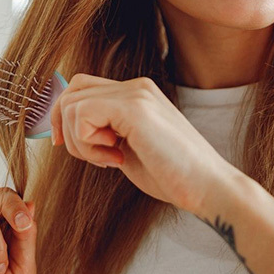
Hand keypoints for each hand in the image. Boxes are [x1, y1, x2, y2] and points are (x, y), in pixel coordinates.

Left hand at [49, 73, 231, 213]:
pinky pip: (82, 114)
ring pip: (73, 104)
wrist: (208, 187)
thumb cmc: (172, 175)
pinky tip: (116, 159)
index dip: (65, 116)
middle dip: (65, 127)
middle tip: (90, 156)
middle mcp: (136, 86)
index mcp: (137, 93)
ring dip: (80, 141)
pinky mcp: (135, 108)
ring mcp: (137, 93)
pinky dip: (88, 143)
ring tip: (110, 160)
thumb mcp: (129, 148)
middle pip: (72, 90)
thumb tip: (69, 131)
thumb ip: (105, 133)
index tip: (69, 146)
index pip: (82, 87)